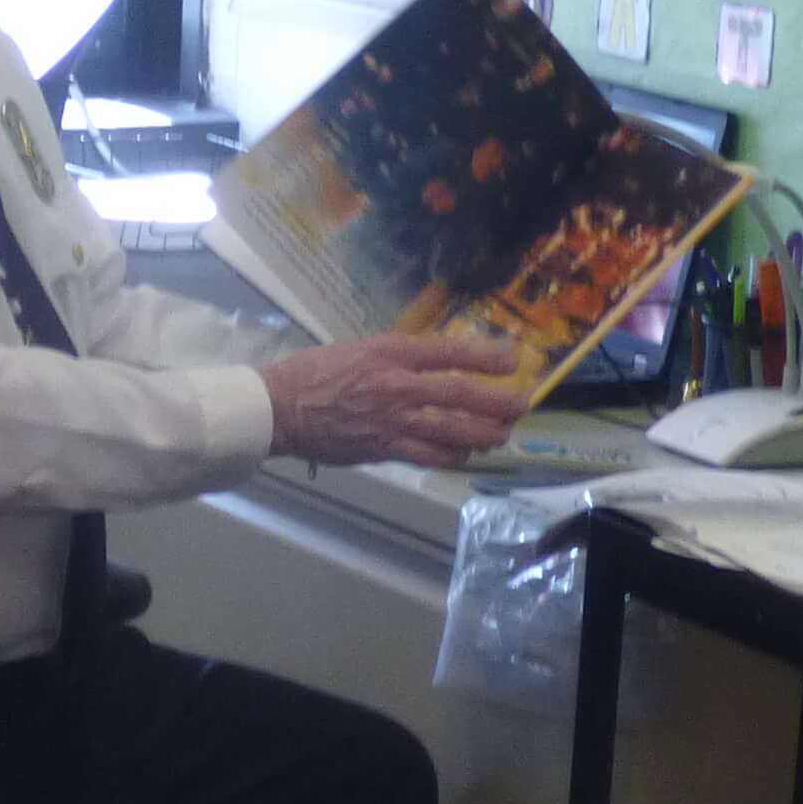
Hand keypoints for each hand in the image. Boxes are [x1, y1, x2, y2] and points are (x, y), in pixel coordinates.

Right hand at [263, 333, 530, 467]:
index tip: (512, 360)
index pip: (448, 352)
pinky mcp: (385, 448)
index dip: (485, 356)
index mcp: (390, 352)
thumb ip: (400, 356)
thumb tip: (437, 363)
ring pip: (452, 430)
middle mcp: (397, 385)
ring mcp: (393, 420)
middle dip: (497, 401)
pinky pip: (430, 455)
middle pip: (461, 394)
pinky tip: (465, 454)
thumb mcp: (360, 348)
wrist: (280, 407)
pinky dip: (453, 455)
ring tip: (502, 434)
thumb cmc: (317, 372)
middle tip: (522, 404)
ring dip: (484, 433)